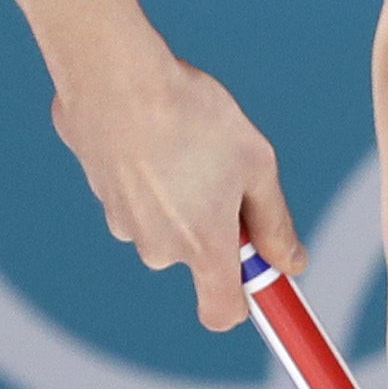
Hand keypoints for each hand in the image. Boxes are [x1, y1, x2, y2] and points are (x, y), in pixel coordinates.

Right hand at [48, 37, 300, 331]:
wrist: (116, 75)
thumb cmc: (194, 116)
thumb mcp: (256, 165)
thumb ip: (274, 222)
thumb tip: (290, 262)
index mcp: (203, 246)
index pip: (222, 313)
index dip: (243, 303)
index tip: (258, 278)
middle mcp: (157, 247)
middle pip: (194, 253)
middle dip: (211, 222)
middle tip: (226, 170)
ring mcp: (120, 220)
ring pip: (162, 217)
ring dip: (177, 192)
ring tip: (185, 138)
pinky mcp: (97, 188)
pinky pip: (132, 188)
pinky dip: (145, 168)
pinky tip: (151, 128)